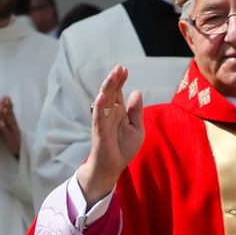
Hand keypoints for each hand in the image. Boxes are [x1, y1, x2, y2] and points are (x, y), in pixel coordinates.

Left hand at [0, 97, 20, 157]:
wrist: (17, 151)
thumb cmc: (10, 139)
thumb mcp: (6, 128)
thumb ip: (1, 120)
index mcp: (12, 123)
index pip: (10, 112)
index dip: (7, 104)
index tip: (5, 97)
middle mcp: (14, 126)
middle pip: (11, 115)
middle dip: (9, 106)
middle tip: (6, 99)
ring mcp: (14, 132)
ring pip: (10, 122)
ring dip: (7, 115)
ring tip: (4, 108)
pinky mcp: (12, 139)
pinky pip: (7, 132)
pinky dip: (4, 128)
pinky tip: (1, 123)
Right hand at [75, 65, 143, 204]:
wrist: (113, 167)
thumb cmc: (124, 148)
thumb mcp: (137, 128)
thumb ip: (136, 111)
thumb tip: (137, 91)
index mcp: (119, 112)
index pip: (119, 92)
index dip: (121, 80)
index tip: (124, 69)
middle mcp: (110, 113)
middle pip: (112, 92)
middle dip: (115, 80)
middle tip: (119, 67)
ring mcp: (104, 120)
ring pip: (104, 101)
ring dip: (107, 88)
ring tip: (112, 76)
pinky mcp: (99, 130)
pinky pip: (98, 117)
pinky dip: (100, 106)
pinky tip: (102, 96)